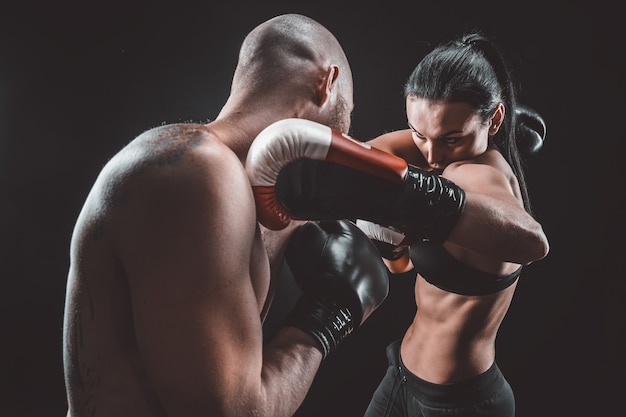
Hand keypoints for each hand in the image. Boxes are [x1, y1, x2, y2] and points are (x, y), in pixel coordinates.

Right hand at [285, 220, 388, 357]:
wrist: (332, 307)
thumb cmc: (319, 274)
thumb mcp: (306, 239)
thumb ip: (311, 224)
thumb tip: (314, 222)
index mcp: (353, 230)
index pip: (333, 224)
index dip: (319, 233)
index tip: (313, 243)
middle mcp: (370, 246)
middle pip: (348, 243)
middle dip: (336, 249)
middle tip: (322, 262)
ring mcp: (378, 267)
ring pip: (358, 260)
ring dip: (347, 265)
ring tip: (332, 275)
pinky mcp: (380, 286)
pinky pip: (365, 278)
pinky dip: (356, 281)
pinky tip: (343, 286)